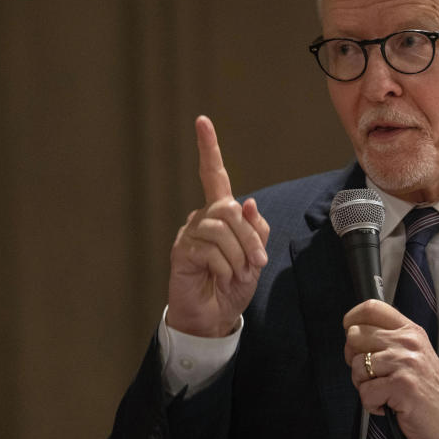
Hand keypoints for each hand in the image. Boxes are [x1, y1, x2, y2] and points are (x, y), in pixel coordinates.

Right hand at [167, 116, 270, 336]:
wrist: (214, 317)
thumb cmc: (234, 285)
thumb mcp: (255, 257)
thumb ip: (255, 229)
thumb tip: (247, 202)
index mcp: (221, 215)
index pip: (214, 176)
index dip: (209, 149)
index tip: (202, 121)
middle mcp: (202, 218)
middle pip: (230, 210)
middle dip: (250, 238)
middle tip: (257, 263)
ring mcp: (189, 233)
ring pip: (221, 230)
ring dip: (238, 256)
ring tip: (236, 274)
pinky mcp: (181, 252)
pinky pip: (209, 249)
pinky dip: (224, 266)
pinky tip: (221, 277)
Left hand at [343, 300, 438, 438]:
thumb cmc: (428, 393)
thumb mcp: (414, 356)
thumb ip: (389, 341)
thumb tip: (353, 335)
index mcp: (411, 331)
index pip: (372, 308)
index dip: (352, 319)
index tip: (351, 334)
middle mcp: (409, 342)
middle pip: (356, 335)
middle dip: (354, 359)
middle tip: (372, 375)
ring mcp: (406, 362)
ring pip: (356, 366)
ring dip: (364, 386)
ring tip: (384, 393)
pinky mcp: (402, 385)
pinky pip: (365, 392)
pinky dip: (371, 405)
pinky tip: (388, 407)